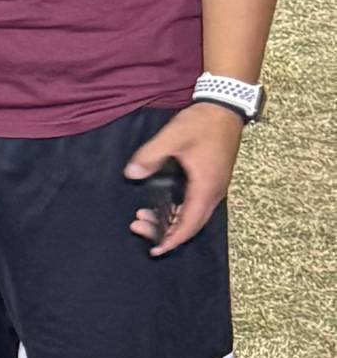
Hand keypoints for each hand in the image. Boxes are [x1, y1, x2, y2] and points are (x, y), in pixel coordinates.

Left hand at [128, 102, 242, 251]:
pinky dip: (177, 209)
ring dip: (170, 219)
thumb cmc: (202, 124)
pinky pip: (195, 204)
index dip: (172, 239)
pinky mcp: (212, 179)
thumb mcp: (172, 137)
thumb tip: (132, 174)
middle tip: (138, 226)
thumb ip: (150, 157)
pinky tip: (161, 204)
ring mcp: (214, 186)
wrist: (224, 108)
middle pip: (191, 224)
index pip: (189, 224)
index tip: (155, 249)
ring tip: (143, 216)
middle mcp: (213, 192)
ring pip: (193, 214)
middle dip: (165, 231)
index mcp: (206, 188)